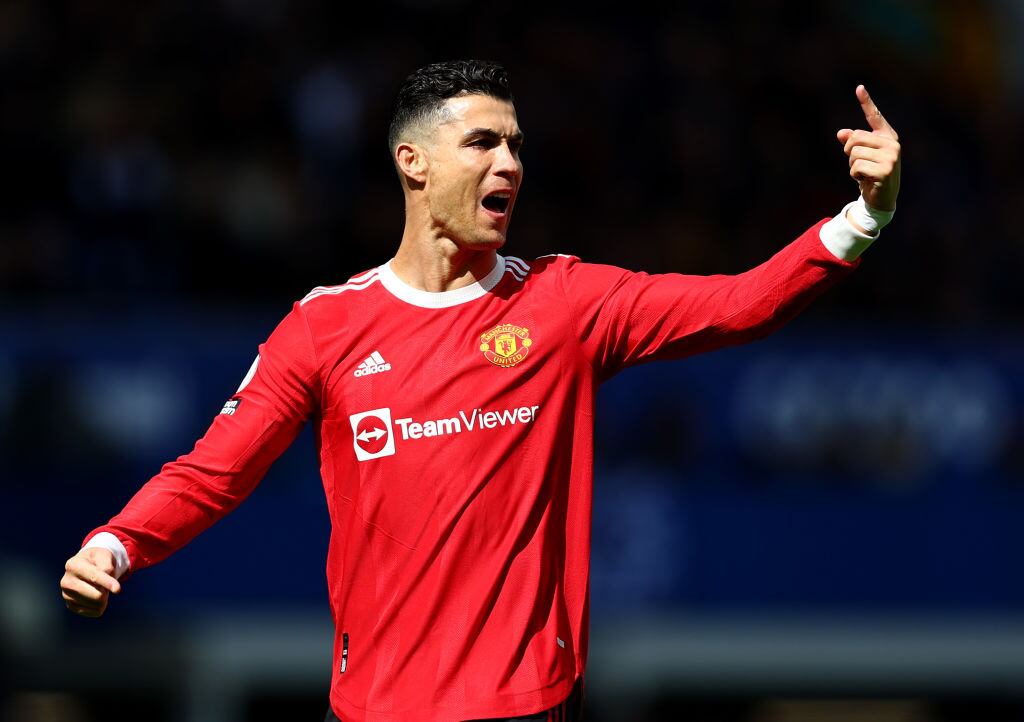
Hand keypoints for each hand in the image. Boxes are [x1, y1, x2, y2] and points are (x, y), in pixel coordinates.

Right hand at [61, 548, 120, 617]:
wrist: (86, 565)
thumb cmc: (97, 559)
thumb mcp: (104, 555)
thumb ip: (108, 568)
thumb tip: (111, 588)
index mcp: (74, 565)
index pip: (94, 577)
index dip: (107, 583)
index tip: (117, 590)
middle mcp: (66, 582)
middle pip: (97, 595)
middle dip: (108, 591)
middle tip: (109, 585)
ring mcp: (66, 595)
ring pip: (96, 605)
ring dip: (105, 598)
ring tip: (101, 588)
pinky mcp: (70, 606)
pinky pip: (94, 612)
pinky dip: (100, 606)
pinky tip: (96, 596)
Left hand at [836, 85, 900, 211]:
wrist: (882, 198)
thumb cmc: (871, 174)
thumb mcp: (861, 156)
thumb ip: (852, 143)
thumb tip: (841, 133)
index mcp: (887, 137)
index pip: (875, 117)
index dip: (866, 102)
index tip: (859, 87)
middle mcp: (892, 144)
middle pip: (854, 138)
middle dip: (849, 153)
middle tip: (859, 165)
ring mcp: (891, 157)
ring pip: (854, 154)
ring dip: (852, 166)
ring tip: (864, 173)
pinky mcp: (885, 170)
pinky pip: (856, 167)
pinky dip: (855, 175)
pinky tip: (866, 180)